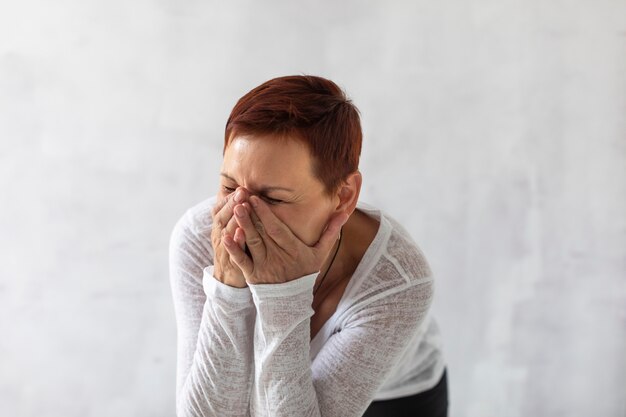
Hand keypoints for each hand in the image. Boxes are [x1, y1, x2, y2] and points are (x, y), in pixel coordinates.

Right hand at [210, 188, 249, 287]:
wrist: (228, 279)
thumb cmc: (235, 250)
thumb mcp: (231, 231)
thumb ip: (234, 215)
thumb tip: (242, 193)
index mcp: (219, 227)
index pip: (220, 209)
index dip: (229, 198)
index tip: (240, 187)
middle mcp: (219, 236)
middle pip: (222, 217)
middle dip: (232, 204)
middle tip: (242, 191)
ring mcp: (224, 250)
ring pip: (226, 232)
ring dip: (234, 219)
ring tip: (242, 206)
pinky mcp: (231, 263)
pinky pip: (232, 252)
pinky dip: (236, 242)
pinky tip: (241, 232)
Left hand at [223, 195, 348, 284]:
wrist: (291, 301)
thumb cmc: (305, 272)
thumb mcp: (320, 253)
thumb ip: (330, 232)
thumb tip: (343, 214)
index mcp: (293, 250)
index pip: (278, 229)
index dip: (267, 214)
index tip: (256, 198)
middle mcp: (278, 257)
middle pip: (263, 233)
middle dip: (251, 214)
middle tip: (240, 197)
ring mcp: (264, 266)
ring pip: (252, 244)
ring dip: (243, 226)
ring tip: (235, 209)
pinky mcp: (253, 275)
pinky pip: (242, 262)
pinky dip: (234, 250)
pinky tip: (225, 237)